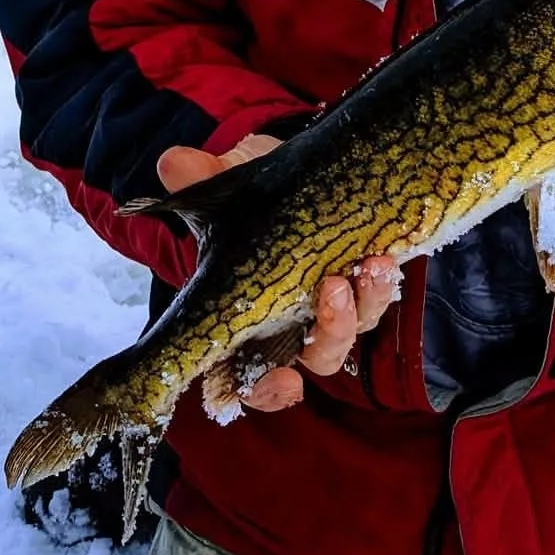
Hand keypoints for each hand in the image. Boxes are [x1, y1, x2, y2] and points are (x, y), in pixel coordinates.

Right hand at [156, 133, 400, 409]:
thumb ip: (201, 177)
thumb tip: (172, 164)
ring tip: (367, 265)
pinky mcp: (360, 285)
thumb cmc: (251, 191)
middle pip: (308, 361)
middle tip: (331, 292)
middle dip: (327, 336)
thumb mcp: (228, 182)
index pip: (242, 376)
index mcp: (242, 315)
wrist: (298, 169)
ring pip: (345, 335)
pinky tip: (381, 257)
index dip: (259, 390)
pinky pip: (375, 301)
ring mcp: (327, 308)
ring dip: (360, 307)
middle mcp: (286, 323)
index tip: (283, 381)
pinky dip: (380, 285)